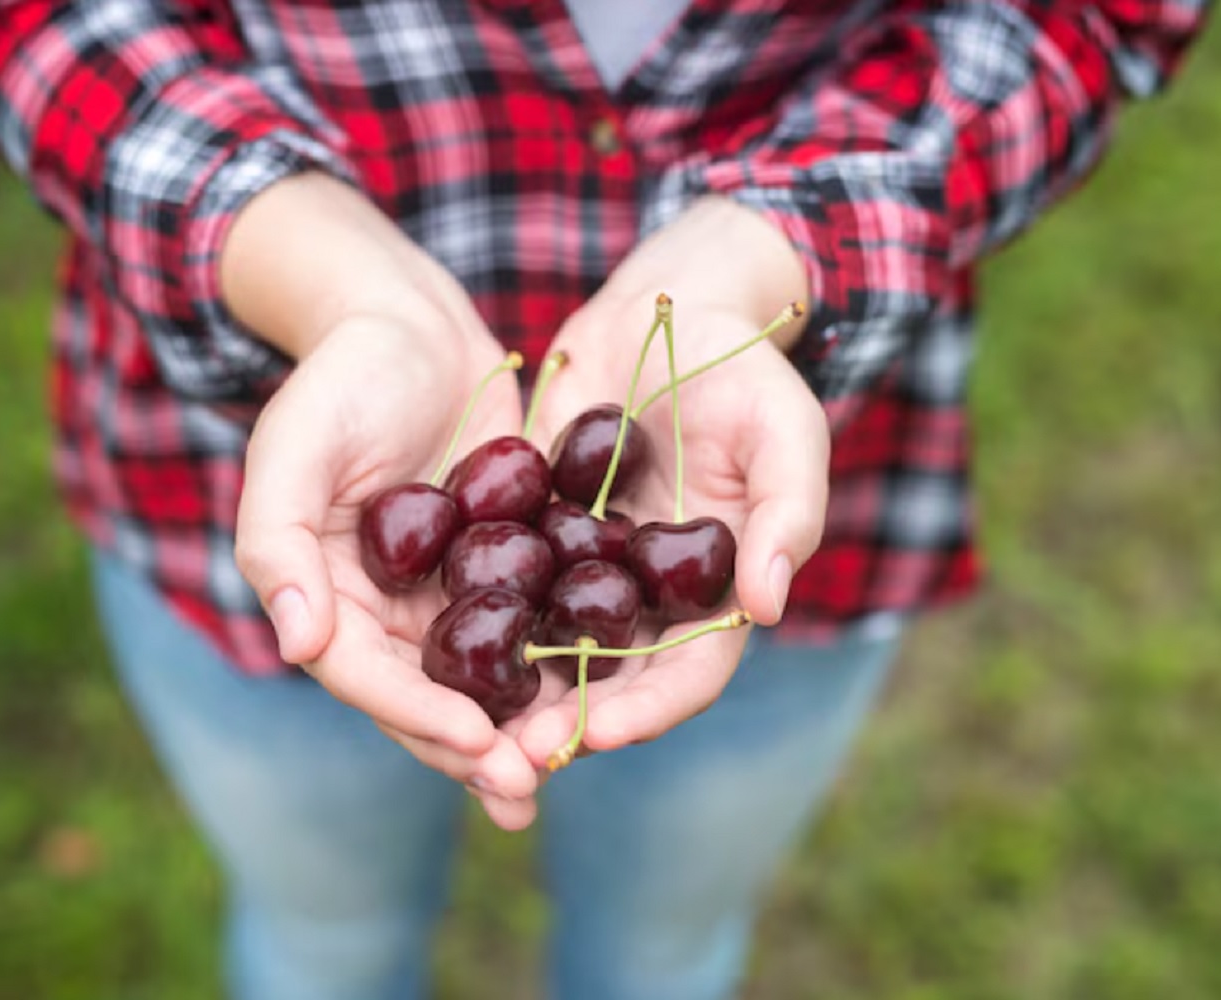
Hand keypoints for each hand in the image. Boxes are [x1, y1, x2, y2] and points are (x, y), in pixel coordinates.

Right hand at [225, 174, 539, 828]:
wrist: (409, 322)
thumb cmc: (340, 378)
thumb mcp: (293, 449)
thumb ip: (278, 544)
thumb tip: (299, 644)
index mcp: (325, 596)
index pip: (366, 677)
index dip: (417, 716)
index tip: (475, 744)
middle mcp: (383, 609)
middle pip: (425, 697)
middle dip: (473, 747)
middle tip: (527, 784)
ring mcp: (443, 592)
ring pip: (480, 678)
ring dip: (518, 727)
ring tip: (563, 764)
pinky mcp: (501, 564)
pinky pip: (527, 626)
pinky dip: (556, 665)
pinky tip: (599, 694)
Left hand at [516, 195, 828, 765]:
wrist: (668, 310)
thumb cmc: (743, 369)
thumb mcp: (783, 432)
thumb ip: (786, 515)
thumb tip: (768, 607)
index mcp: (720, 591)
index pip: (690, 674)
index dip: (648, 711)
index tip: (596, 732)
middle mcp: (652, 595)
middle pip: (612, 681)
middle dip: (566, 722)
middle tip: (512, 757)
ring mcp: (593, 568)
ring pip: (552, 648)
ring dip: (514, 691)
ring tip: (466, 723)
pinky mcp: (542, 533)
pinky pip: (509, 587)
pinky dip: (481, 621)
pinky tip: (434, 643)